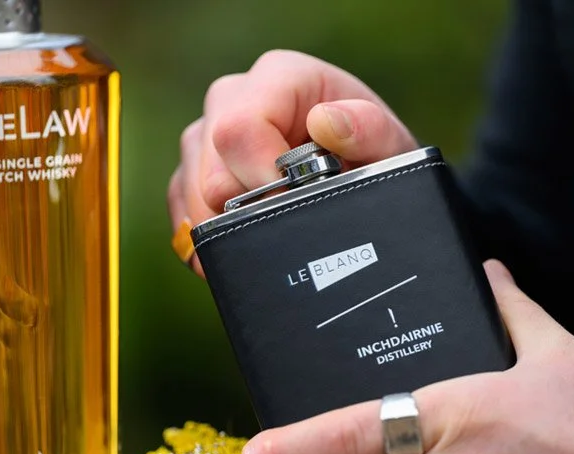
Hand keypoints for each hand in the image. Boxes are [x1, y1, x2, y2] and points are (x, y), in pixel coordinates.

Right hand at [168, 50, 417, 273]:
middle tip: (289, 228)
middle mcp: (234, 98)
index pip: (239, 127)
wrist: (367, 179)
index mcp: (280, 78)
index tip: (292, 203)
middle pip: (208, 160)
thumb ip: (371, 130)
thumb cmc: (377, 157)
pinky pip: (183, 211)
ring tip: (272, 245)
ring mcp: (209, 136)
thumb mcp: (390, 145)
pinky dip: (209, 244)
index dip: (260, 175)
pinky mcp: (196, 173)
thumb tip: (327, 122)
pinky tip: (244, 255)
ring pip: (190, 188)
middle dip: (245, 207)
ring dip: (226, 229)